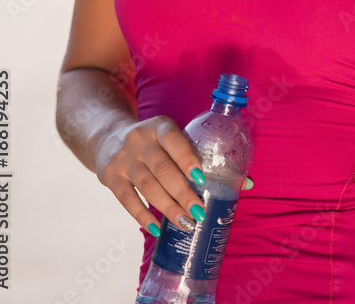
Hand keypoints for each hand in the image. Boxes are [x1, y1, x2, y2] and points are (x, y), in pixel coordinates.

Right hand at [94, 115, 253, 235]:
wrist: (107, 135)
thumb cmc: (153, 140)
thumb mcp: (170, 136)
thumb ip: (199, 154)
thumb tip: (246, 183)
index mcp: (159, 126)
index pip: (174, 139)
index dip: (187, 158)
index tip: (202, 178)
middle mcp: (139, 140)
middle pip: (163, 170)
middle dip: (182, 193)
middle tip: (199, 212)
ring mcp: (123, 159)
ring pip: (148, 187)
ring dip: (168, 208)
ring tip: (186, 223)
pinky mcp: (110, 177)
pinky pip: (127, 200)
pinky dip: (143, 216)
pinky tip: (157, 228)